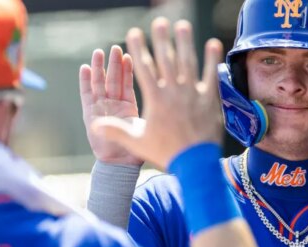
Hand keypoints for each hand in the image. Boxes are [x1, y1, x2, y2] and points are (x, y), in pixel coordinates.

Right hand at [90, 18, 223, 170]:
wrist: (194, 163)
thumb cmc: (166, 152)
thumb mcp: (138, 142)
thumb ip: (116, 131)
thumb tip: (94, 125)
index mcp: (155, 99)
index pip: (144, 68)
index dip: (138, 49)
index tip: (134, 32)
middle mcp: (174, 92)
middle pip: (166, 60)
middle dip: (161, 39)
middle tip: (159, 22)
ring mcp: (193, 94)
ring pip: (188, 63)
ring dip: (185, 42)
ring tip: (182, 25)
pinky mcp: (209, 99)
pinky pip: (211, 75)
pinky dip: (212, 59)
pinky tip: (213, 42)